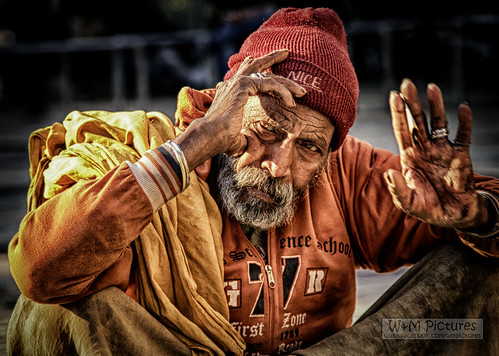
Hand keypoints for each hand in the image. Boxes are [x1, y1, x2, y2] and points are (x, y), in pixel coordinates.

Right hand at [175, 49, 305, 170]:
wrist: (209, 136)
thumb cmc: (220, 140)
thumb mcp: (237, 137)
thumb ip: (245, 137)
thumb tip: (250, 147)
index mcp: (230, 92)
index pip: (247, 75)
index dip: (260, 69)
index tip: (271, 67)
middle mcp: (232, 84)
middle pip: (256, 65)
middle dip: (272, 58)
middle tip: (286, 53)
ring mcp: (237, 82)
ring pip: (268, 75)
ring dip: (287, 83)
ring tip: (301, 91)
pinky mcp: (244, 86)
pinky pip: (269, 83)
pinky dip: (282, 92)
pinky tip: (291, 102)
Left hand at [384, 78, 488, 228]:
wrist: (454, 216)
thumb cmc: (428, 208)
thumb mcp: (409, 203)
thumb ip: (398, 190)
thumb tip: (389, 173)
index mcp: (410, 158)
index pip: (401, 131)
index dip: (397, 114)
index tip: (393, 96)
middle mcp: (425, 150)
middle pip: (417, 121)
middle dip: (412, 103)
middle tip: (406, 83)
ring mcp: (444, 151)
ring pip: (439, 123)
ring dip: (436, 106)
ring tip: (431, 87)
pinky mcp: (462, 156)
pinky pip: (464, 135)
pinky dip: (465, 122)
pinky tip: (463, 108)